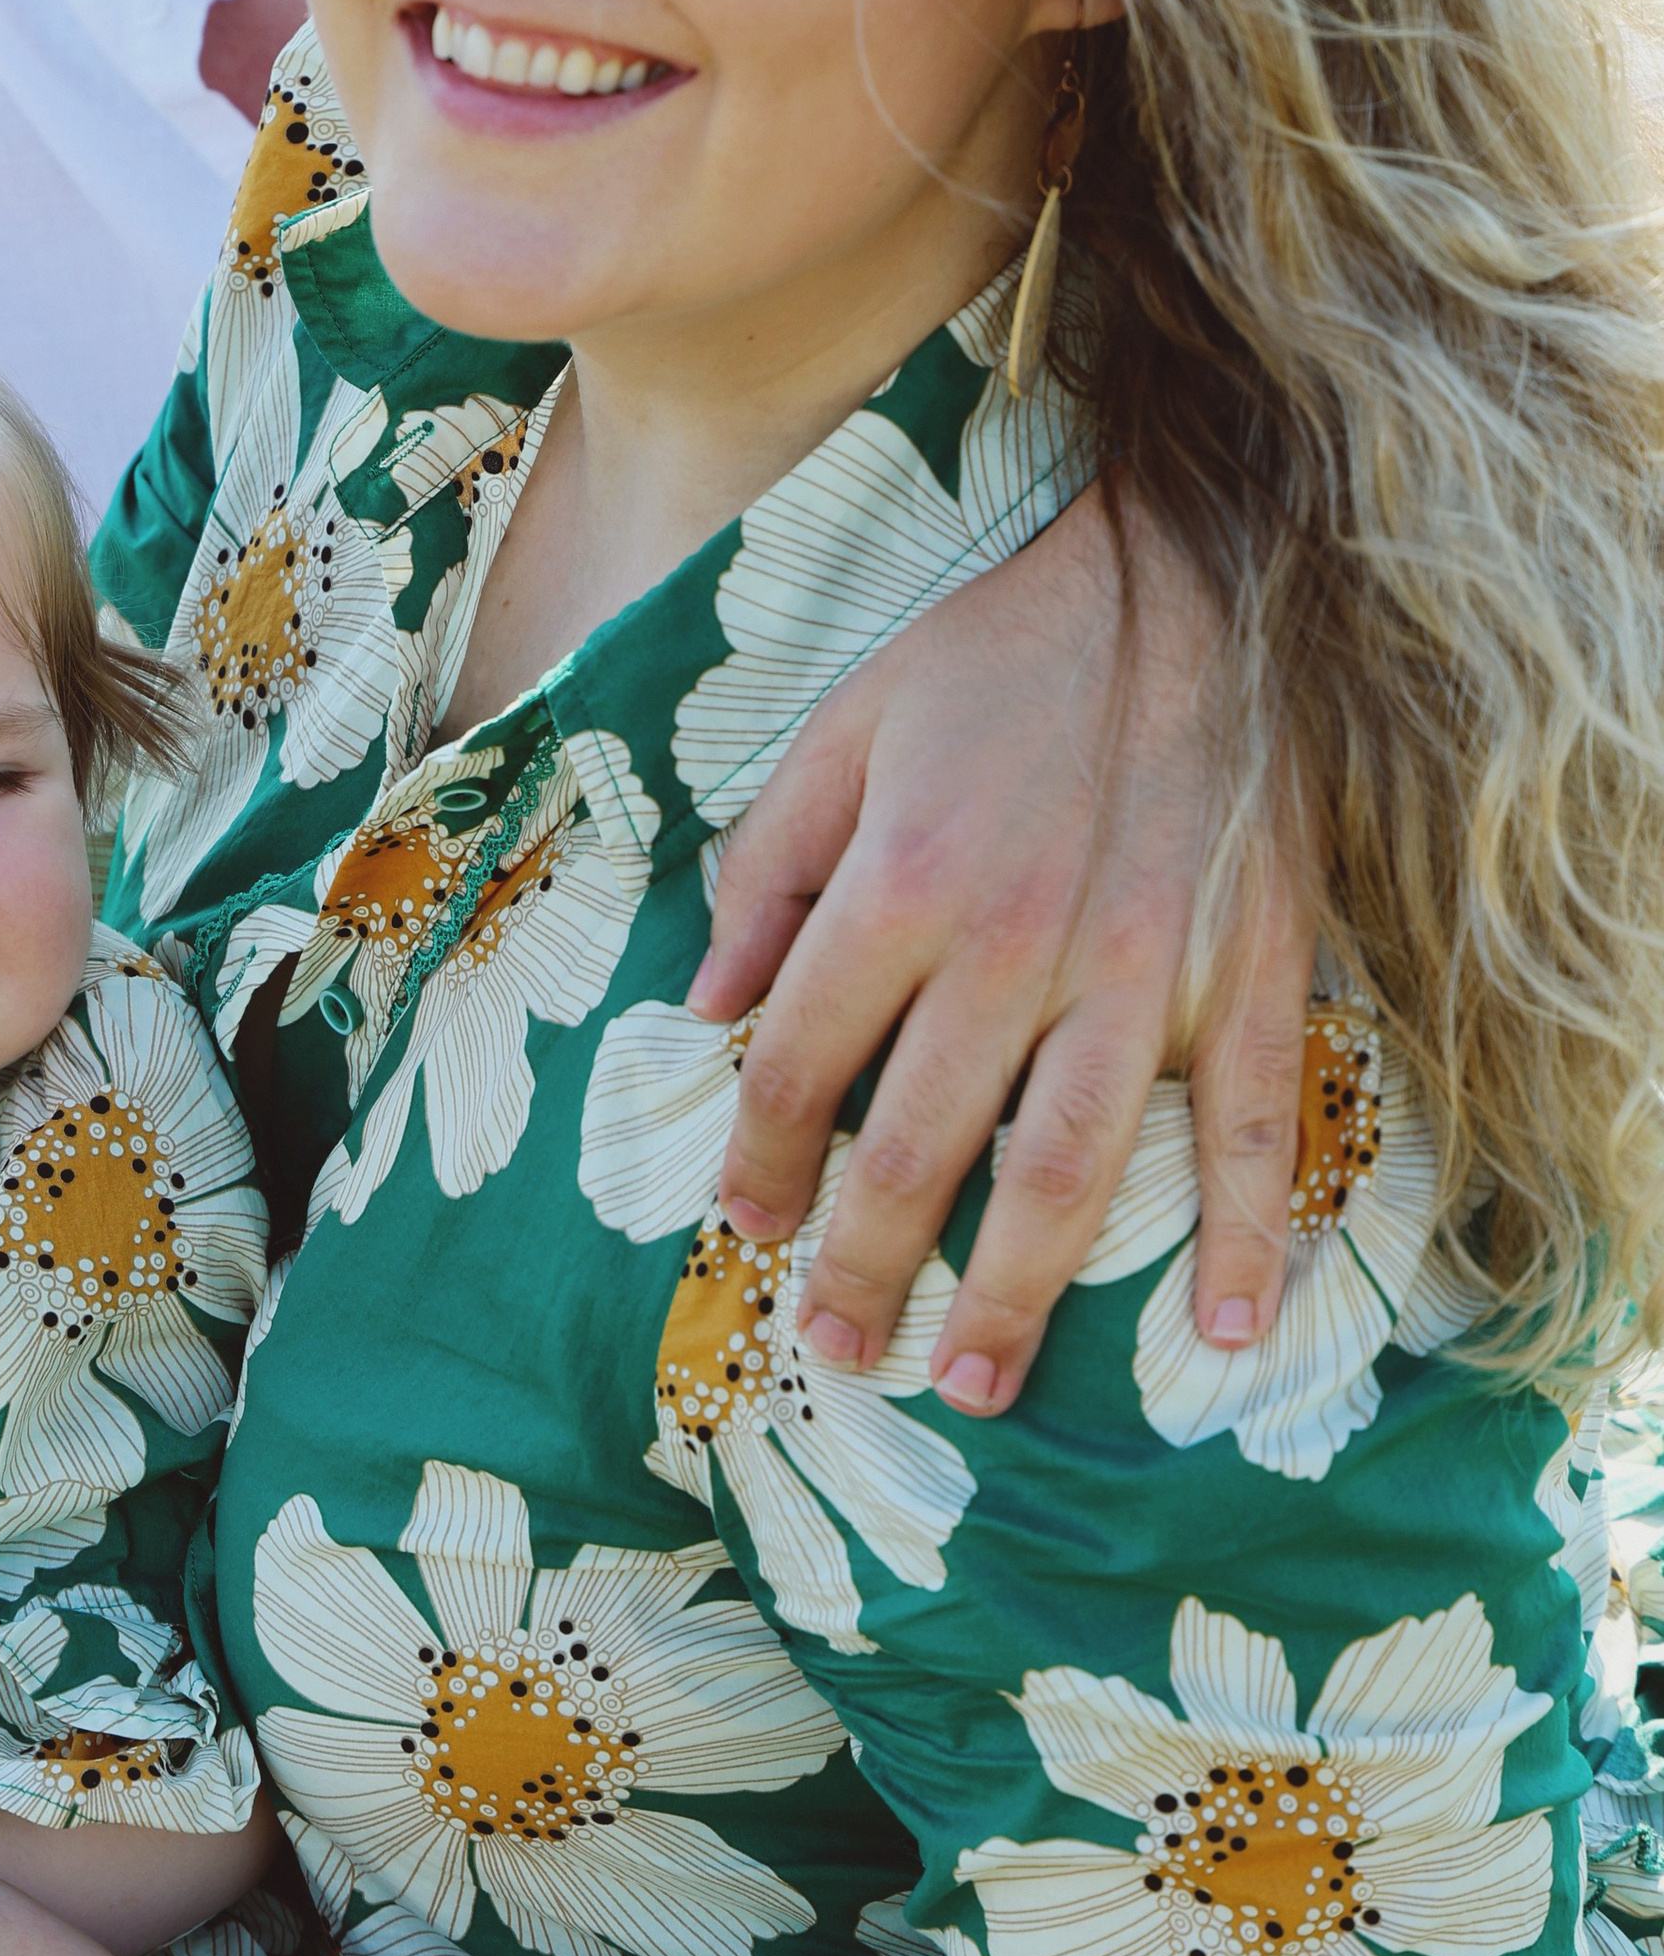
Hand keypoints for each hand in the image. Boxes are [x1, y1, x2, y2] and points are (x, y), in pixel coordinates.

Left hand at [691, 489, 1315, 1414]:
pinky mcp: (1248, 966)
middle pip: (920, 1148)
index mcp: (900, 884)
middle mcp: (1013, 944)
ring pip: (1070, 1169)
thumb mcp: (843, 730)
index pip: (797, 1064)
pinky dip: (1247, 1233)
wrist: (1189, 572)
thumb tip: (705, 1008)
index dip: (759, 1158)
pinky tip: (1229, 1328)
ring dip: (1017, 1294)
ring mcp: (1142, 967)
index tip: (743, 1224)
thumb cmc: (999, 654)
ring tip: (972, 1383)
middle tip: (835, 1352)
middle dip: (868, 1267)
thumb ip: (768, 871)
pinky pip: (1249, 1124)